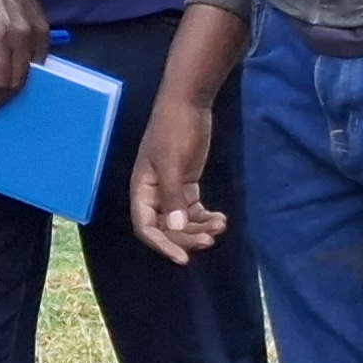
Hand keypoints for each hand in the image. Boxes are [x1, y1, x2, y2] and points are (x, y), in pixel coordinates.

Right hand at [128, 3, 247, 264]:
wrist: (188, 103)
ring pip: (181, 221)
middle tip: (211, 239)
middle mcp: (153, 193)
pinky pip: (193, 210)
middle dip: (188, 236)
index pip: (146, 227)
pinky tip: (221, 218)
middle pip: (166, 227)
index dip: (163, 245)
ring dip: (200, 227)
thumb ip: (172, 196)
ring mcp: (170, 189)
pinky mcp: (186, 183)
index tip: (183, 259)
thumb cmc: (174, 129)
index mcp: (141, 189)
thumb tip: (174, 228)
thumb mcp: (172, 162)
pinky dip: (206, 217)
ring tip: (221, 225)